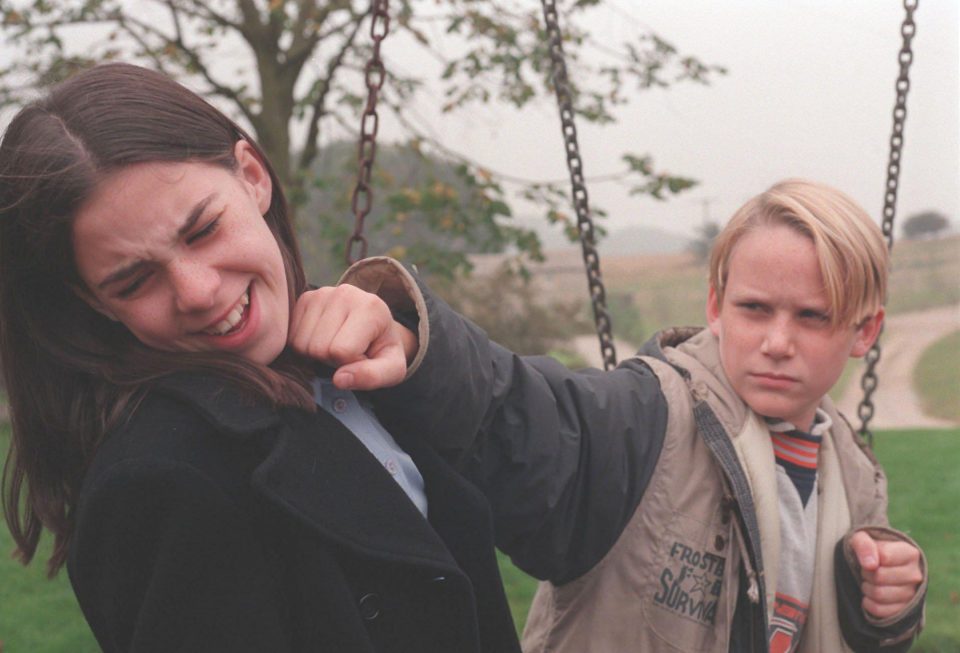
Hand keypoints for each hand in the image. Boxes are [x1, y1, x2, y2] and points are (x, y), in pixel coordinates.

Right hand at [288, 285, 415, 390]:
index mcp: (370, 307)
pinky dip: (304, 346)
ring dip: (317, 354)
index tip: (363, 356)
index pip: (342, 351)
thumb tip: (340, 380)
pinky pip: (290, 337)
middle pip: (319, 348)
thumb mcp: (392, 369)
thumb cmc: (381, 350)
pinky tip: (322, 339)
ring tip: (336, 345)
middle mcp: (344, 293)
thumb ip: (372, 376)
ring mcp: (321, 293)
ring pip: (301, 344)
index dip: (351, 364)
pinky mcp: (304, 298)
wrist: (374, 328)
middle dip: (333, 359)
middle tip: (349, 352)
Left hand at [849, 530, 922, 619]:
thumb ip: (864, 545)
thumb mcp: (862, 538)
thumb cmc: (870, 550)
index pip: (884, 557)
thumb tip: (870, 565)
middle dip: (866, 573)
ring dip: (866, 588)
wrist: (876, 567)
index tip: (869, 558)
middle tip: (867, 571)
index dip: (868, 557)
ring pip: (879, 594)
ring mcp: (912, 595)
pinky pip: (880, 610)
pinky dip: (868, 603)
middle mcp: (916, 575)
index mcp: (910, 554)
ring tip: (869, 582)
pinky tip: (870, 596)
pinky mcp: (904, 611)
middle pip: (880, 577)